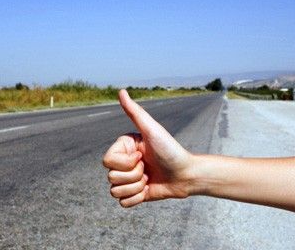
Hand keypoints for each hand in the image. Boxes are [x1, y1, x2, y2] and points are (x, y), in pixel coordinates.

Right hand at [102, 89, 193, 206]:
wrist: (187, 174)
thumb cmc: (171, 150)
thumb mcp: (152, 130)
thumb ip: (135, 112)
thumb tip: (121, 91)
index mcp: (123, 148)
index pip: (107, 161)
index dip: (125, 162)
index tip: (142, 155)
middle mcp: (123, 163)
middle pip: (111, 177)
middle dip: (133, 175)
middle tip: (148, 167)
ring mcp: (128, 179)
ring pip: (115, 192)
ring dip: (136, 188)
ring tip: (149, 178)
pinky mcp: (134, 194)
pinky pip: (123, 203)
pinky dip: (137, 199)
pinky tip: (149, 189)